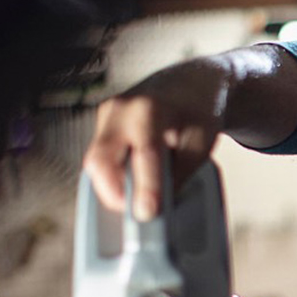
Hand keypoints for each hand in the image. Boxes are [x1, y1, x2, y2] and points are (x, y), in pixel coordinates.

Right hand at [82, 59, 230, 219]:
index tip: (147, 213)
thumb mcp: (201, 143)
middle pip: (101, 159)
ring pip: (95, 162)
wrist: (190, 83)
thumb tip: (158, 208)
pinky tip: (130, 186)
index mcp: (151, 109)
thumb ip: (179, 174)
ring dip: (111, 187)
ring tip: (135, 200)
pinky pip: (99, 158)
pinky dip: (112, 177)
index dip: (145, 186)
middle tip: (136, 213)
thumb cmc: (197, 112)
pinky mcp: (102, 125)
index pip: (144, 152)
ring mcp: (106, 115)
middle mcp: (121, 109)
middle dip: (113, 193)